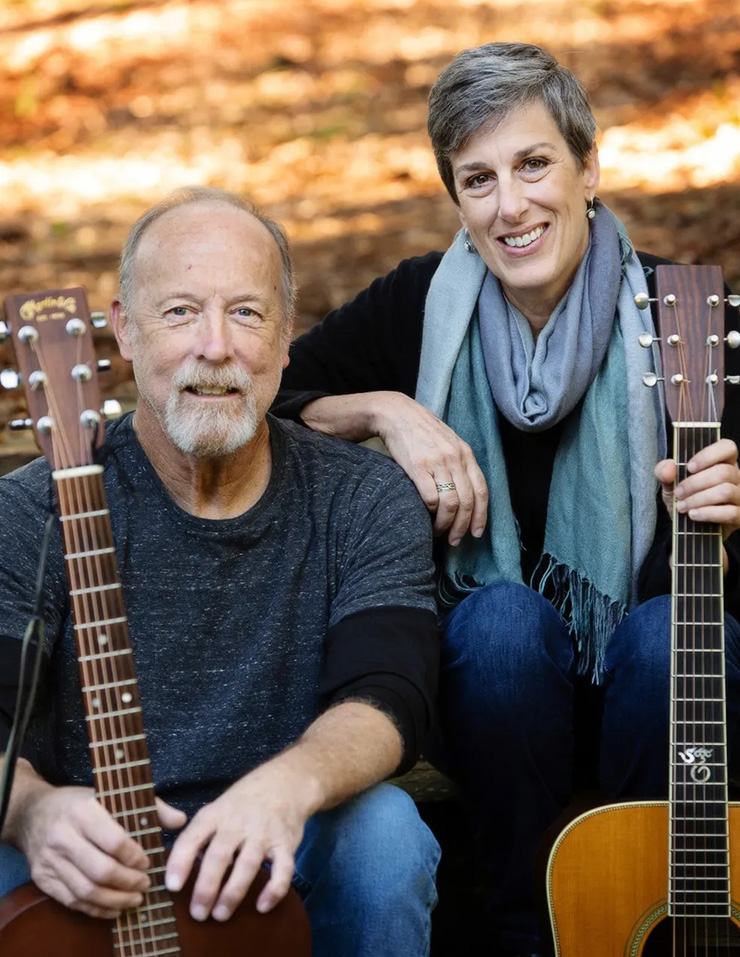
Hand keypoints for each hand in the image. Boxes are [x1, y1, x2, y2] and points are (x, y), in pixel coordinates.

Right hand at [17, 783, 184, 918]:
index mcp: (83, 811)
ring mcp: (49, 860)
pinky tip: (113, 908)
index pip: (114, 841)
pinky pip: (71, 901)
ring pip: (86, 891)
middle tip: (145, 885)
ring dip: (114, 901)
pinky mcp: (42, 878)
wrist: (33, 813)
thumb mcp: (111, 794)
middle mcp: (63, 836)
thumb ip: (148, 805)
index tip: (148, 862)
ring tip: (135, 899)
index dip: (135, 857)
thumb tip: (180, 820)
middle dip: (128, 883)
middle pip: (100, 871)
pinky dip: (95, 909)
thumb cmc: (81, 802)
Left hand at [165, 762, 308, 921]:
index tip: (172, 887)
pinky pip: (283, 869)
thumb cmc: (241, 805)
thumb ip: (198, 838)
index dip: (180, 862)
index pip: (192, 838)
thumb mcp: (216, 810)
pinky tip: (262, 907)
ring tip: (220, 915)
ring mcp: (263, 833)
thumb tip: (177, 875)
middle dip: (206, 887)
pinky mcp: (285, 843)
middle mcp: (237, 823)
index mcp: (214, 815)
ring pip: (247, 864)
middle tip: (198, 914)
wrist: (283, 783)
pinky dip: (274, 889)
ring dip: (233, 892)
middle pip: (219, 855)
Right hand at [374, 394, 488, 545]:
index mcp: (466, 454)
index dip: (481, 515)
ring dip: (446, 524)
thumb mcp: (448, 443)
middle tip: (455, 540)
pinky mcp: (417, 467)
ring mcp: (437, 463)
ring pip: (451, 503)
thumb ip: (459, 463)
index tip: (476, 533)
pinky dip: (430, 513)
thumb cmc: (422, 431)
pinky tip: (425, 518)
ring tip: (439, 532)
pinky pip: (430, 498)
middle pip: (467, 501)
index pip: (481, 490)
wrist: (397, 414)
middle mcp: (455, 459)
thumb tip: (465, 494)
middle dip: (463, 526)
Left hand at [655, 438, 739, 542]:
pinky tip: (693, 515)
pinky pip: (730, 512)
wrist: (688, 528)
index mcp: (723, 462)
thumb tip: (668, 468)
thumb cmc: (684, 498)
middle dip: (695, 483)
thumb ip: (664, 472)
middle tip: (678, 493)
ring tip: (682, 506)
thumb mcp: (670, 484)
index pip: (727, 447)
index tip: (689, 467)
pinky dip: (708, 513)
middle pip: (723, 472)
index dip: (709, 455)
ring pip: (726, 491)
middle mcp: (736, 477)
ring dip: (699, 499)